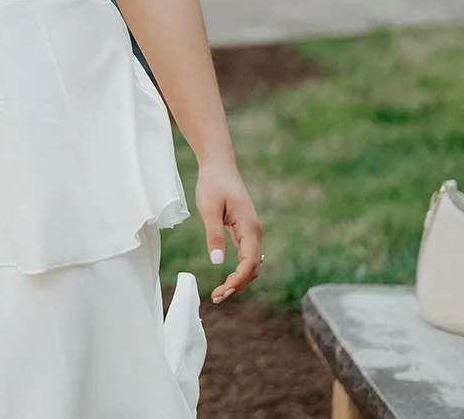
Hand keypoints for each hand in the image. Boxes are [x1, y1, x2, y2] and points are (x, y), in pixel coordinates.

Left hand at [197, 160, 262, 302]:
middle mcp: (254, 232)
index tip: (221, 291)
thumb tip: (217, 262)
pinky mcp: (244, 230)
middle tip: (217, 297)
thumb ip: (213, 235)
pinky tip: (227, 277)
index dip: (237, 280)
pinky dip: (238, 269)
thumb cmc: (213, 184)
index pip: (249, 263)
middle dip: (237, 284)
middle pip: (252, 267)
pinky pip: (246, 255)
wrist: (219, 166)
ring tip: (220, 292)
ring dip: (238, 279)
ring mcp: (250, 231)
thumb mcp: (209, 209)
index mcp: (249, 228)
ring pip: (250, 263)